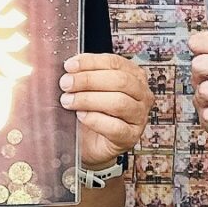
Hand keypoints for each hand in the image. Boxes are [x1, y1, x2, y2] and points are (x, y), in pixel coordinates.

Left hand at [61, 53, 151, 171]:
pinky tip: (81, 115)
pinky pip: (115, 127)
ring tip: (68, 101)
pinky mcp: (130, 137)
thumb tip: (69, 68)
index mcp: (134, 76)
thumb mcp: (89, 89)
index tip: (69, 66)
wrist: (91, 143)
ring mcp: (139, 117)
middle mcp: (142, 94)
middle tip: (66, 84)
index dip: (91, 62)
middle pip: (120, 81)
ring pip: (119, 102)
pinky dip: (94, 119)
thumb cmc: (91, 112)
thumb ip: (84, 76)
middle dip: (88, 80)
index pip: (115, 63)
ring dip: (89, 100)